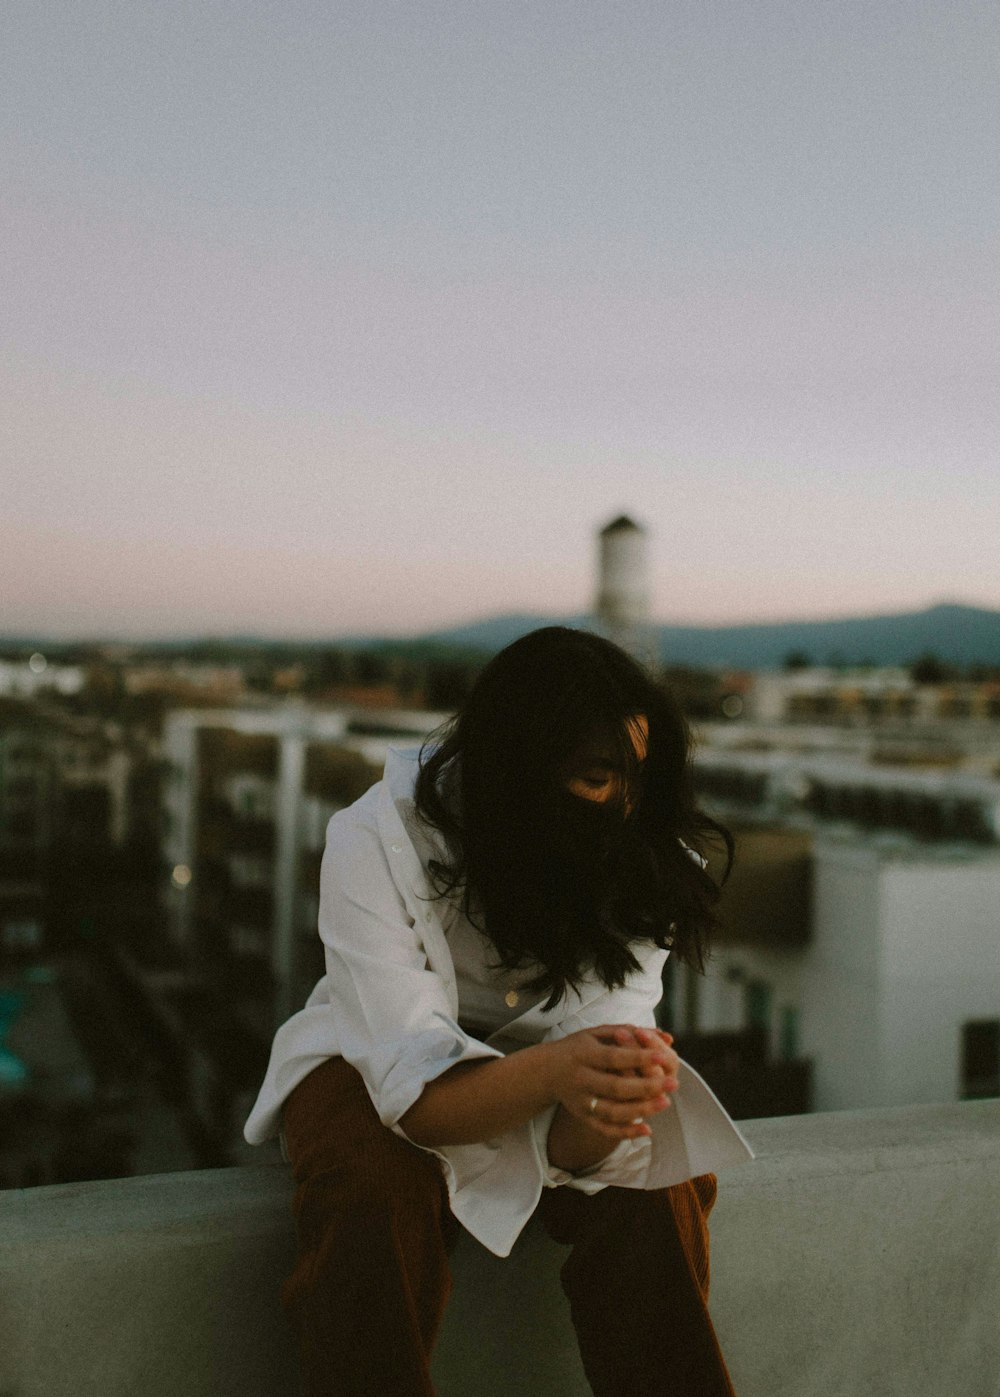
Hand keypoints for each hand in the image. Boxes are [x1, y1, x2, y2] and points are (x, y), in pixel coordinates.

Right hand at [546, 1023, 679, 1140]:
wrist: (548, 1071)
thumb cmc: (579, 1047)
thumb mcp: (597, 1033)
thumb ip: (631, 1032)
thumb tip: (667, 1037)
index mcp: (583, 1054)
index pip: (614, 1057)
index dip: (639, 1057)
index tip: (664, 1056)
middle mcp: (580, 1079)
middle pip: (615, 1087)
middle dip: (646, 1086)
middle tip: (673, 1083)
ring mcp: (581, 1102)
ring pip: (613, 1111)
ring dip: (641, 1110)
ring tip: (665, 1102)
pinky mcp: (584, 1117)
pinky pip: (605, 1129)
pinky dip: (626, 1132)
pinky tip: (647, 1130)